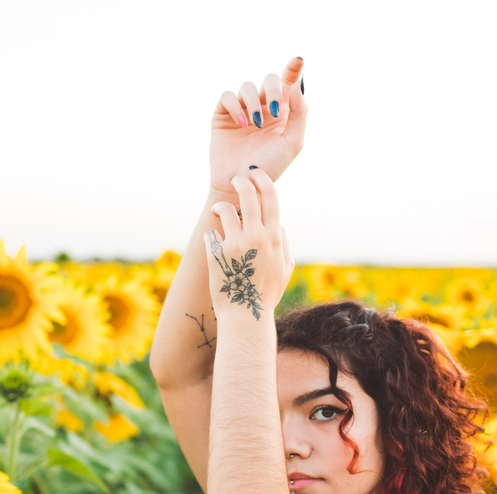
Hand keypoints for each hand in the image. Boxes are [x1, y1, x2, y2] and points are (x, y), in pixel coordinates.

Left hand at [205, 169, 292, 321]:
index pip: (271, 197)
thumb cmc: (266, 293)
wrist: (246, 316)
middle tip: (236, 180)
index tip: (256, 174)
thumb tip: (277, 222)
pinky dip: (212, 237)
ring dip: (220, 207)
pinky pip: (211, 234)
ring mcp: (235, 245)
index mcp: (274, 238)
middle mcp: (256, 237)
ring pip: (224, 209)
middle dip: (241, 182)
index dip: (263, 180)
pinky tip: (215, 248)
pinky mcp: (216, 254)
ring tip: (218, 212)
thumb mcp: (285, 268)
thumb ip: (283, 242)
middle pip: (248, 195)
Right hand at [209, 57, 306, 195]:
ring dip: (253, 103)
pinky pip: (228, 96)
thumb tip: (297, 84)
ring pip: (246, 86)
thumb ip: (299, 113)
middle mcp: (262, 107)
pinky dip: (236, 106)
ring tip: (255, 124)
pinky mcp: (223, 115)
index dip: (293, 68)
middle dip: (273, 89)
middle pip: (269, 79)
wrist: (243, 184)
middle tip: (275, 108)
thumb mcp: (292, 142)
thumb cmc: (270, 166)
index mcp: (282, 112)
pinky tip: (242, 124)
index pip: (288, 83)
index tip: (299, 59)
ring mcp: (242, 110)